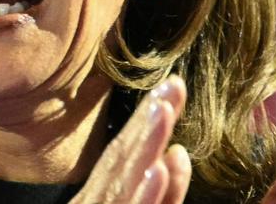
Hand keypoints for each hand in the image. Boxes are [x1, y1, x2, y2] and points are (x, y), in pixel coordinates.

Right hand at [70, 75, 191, 203]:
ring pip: (124, 180)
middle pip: (122, 157)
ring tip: (162, 109)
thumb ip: (165, 193)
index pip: (125, 152)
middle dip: (149, 120)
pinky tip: (157, 170)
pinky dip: (144, 195)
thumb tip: (179, 152)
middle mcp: (96, 199)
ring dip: (146, 144)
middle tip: (173, 84)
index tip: (171, 85)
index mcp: (102, 194)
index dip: (147, 117)